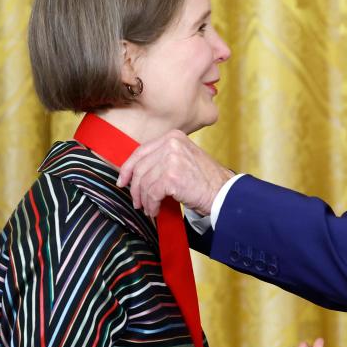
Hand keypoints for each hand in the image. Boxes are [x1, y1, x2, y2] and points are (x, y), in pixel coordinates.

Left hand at [117, 130, 233, 217]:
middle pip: (140, 167)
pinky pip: (151, 193)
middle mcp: (171, 143)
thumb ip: (162, 158)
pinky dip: (151, 205)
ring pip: (144, 182)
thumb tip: (137, 172)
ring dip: (144, 199)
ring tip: (148, 208)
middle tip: (137, 201)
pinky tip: (156, 210)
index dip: (128, 168)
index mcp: (173, 136)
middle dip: (135, 188)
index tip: (123, 182)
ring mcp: (171, 158)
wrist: (223, 193)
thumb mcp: (184, 158)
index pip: (141, 151)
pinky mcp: (171, 176)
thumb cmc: (205, 181)